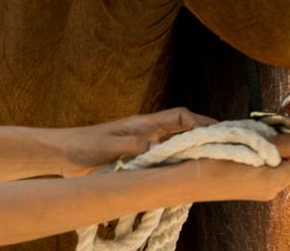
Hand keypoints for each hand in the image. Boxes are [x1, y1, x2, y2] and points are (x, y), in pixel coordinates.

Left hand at [53, 107, 216, 176]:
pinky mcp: (135, 156)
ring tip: (213, 161)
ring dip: (192, 149)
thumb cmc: (83, 146)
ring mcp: (142, 143)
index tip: (219, 134)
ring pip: (175, 143)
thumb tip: (158, 149)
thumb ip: (134, 147)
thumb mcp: (110, 147)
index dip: (201, 123)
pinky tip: (184, 173)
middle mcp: (146, 131)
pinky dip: (176, 161)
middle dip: (204, 136)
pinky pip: (163, 156)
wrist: (63, 153)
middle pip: (183, 129)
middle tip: (226, 149)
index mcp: (143, 124)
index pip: (180, 117)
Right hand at [192, 117, 289, 201]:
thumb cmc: (206, 165)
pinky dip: (269, 140)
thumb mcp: (241, 150)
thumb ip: (274, 146)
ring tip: (275, 113)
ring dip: (282, 133)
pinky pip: (270, 157)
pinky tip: (259, 128)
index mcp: (273, 181)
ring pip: (283, 154)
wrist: (180, 183)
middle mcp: (272, 184)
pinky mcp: (251, 177)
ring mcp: (261, 182)